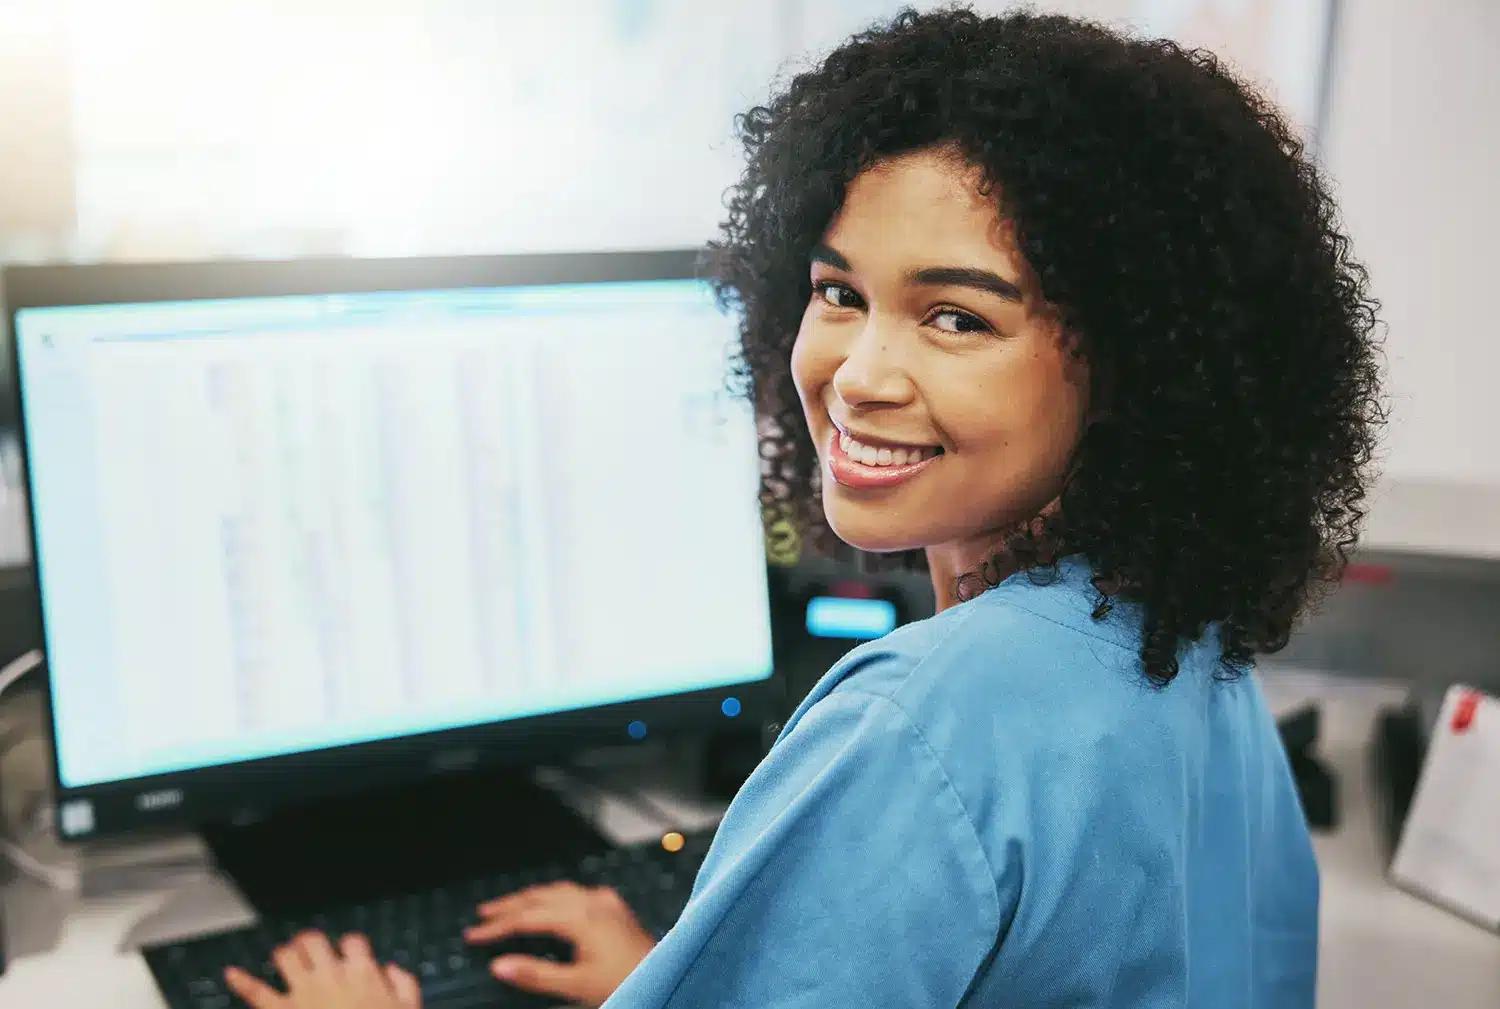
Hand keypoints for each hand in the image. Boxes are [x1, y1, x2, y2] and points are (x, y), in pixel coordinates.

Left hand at [224, 932, 420, 1008]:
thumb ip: (404, 985)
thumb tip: (389, 969)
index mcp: (362, 973)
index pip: (353, 941)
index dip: (351, 947)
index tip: (351, 957)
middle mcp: (330, 976)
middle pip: (314, 940)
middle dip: (312, 943)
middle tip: (313, 952)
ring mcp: (303, 992)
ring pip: (285, 955)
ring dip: (285, 955)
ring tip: (287, 961)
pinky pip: (257, 992)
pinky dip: (241, 982)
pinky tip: (230, 974)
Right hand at [466, 881, 656, 1008]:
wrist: (667, 976)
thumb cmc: (626, 981)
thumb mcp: (576, 986)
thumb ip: (535, 974)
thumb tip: (499, 965)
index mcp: (580, 916)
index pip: (527, 917)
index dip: (497, 926)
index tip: (473, 934)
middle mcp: (593, 902)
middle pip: (540, 896)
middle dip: (509, 905)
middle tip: (483, 914)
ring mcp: (606, 902)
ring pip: (558, 890)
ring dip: (531, 897)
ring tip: (510, 906)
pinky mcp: (615, 908)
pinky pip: (578, 893)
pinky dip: (555, 896)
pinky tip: (553, 903)